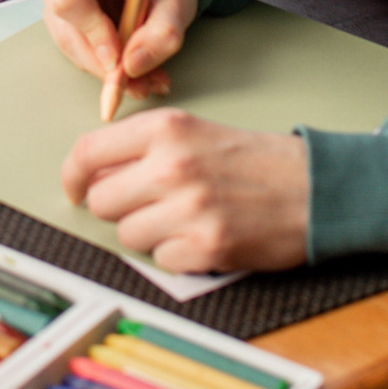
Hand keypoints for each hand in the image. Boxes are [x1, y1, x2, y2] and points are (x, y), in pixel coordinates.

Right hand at [40, 0, 195, 99]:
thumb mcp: (175, 3)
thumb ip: (161, 34)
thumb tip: (133, 66)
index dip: (92, 32)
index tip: (119, 58)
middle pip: (68, 29)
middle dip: (105, 63)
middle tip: (142, 81)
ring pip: (70, 46)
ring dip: (107, 70)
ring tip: (145, 78)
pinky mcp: (60, 16)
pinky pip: (75, 50)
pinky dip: (103, 67)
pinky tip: (131, 70)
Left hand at [61, 112, 309, 274]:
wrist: (315, 187)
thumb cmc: (254, 160)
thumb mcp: (195, 132)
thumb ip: (142, 148)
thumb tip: (91, 176)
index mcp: (166, 129)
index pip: (87, 152)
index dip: (72, 176)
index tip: (74, 189)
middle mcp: (172, 165)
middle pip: (100, 200)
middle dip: (118, 208)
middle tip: (149, 204)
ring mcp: (188, 208)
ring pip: (127, 234)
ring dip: (149, 233)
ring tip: (183, 218)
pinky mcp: (206, 247)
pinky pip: (160, 259)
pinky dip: (177, 254)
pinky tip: (203, 236)